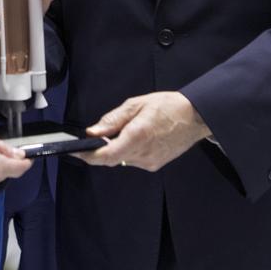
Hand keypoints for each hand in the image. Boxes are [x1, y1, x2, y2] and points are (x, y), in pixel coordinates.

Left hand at [80, 92, 210, 171]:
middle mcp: (142, 153)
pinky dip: (128, 151)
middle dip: (99, 150)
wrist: (195, 117)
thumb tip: (93, 131)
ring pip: (121, 159)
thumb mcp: (136, 104)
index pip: (105, 155)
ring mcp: (149, 161)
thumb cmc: (168, 106)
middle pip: (110, 159)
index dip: (87, 155)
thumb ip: (112, 120)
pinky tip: (137, 137)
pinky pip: (133, 160)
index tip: (75, 151)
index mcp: (137, 136)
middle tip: (94, 138)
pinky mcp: (155, 165)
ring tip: (124, 131)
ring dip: (116, 148)